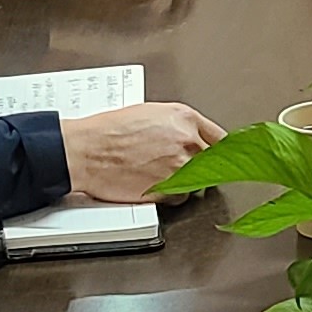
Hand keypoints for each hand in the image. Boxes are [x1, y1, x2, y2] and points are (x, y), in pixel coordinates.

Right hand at [62, 102, 228, 202]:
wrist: (86, 150)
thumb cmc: (108, 132)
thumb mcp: (150, 114)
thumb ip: (177, 125)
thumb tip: (190, 135)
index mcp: (184, 118)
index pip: (223, 138)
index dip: (223, 151)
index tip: (225, 159)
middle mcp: (187, 141)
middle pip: (216, 161)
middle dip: (204, 167)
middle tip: (186, 168)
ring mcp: (180, 166)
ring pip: (200, 181)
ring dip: (186, 181)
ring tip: (159, 174)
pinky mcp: (169, 189)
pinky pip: (182, 197)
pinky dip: (171, 196)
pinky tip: (153, 184)